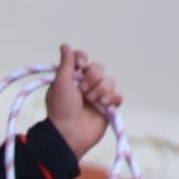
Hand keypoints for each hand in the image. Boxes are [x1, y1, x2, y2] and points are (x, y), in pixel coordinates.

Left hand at [46, 43, 122, 159]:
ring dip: (100, 90)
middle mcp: (84, 86)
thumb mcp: (60, 83)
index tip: (80, 66)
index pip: (82, 59)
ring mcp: (97, 97)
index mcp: (71, 79)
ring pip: (109, 81)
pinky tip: (104, 105)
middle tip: (82, 91)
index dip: (83, 60)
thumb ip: (66, 63)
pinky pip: (118, 95)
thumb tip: (65, 45)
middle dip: (92, 78)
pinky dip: (112, 99)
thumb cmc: (61, 109)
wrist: (70, 133)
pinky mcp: (108, 108)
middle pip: (98, 68)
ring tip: (91, 102)